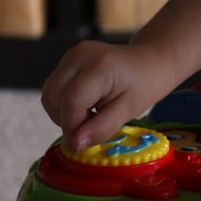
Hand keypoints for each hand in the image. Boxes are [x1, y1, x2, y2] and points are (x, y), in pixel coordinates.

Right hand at [40, 40, 177, 151]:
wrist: (151, 61)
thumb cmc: (146, 85)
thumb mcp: (129, 110)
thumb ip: (102, 128)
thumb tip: (75, 144)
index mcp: (98, 67)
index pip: (70, 103)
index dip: (72, 128)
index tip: (83, 143)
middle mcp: (78, 56)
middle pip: (54, 98)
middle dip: (68, 121)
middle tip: (93, 126)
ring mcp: (71, 55)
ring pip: (49, 95)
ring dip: (63, 113)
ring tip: (90, 115)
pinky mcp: (68, 59)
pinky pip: (54, 89)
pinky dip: (63, 104)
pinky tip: (85, 106)